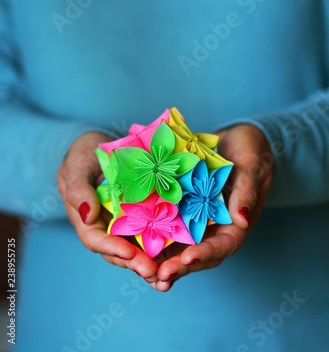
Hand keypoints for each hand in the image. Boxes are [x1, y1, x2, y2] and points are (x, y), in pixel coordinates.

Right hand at [57, 132, 158, 281]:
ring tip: (167, 277)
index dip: (113, 248)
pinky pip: (152, 233)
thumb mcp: (76, 168)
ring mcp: (126, 225)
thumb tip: (87, 215)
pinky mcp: (143, 217)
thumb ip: (78, 189)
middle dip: (136, 263)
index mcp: (88, 220)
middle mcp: (108, 228)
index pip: (97, 240)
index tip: (129, 253)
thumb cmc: (83, 157)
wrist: (97, 150)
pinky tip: (178, 258)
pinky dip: (163, 248)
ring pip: (138, 249)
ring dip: (151, 265)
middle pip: (120, 252)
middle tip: (153, 273)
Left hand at [153, 124, 273, 290]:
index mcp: (236, 222)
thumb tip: (243, 220)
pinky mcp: (181, 208)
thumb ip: (246, 192)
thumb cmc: (250, 150)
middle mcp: (215, 226)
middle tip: (157, 275)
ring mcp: (197, 219)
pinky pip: (168, 225)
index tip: (187, 258)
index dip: (206, 253)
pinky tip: (135, 242)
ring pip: (180, 246)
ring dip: (163, 260)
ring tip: (143, 270)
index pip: (224, 245)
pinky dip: (154, 236)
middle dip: (178, 266)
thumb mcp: (252, 166)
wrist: (234, 140)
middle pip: (198, 253)